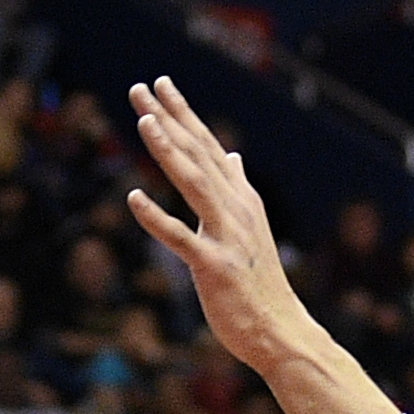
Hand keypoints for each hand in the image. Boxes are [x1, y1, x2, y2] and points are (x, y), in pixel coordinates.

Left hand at [122, 77, 319, 374]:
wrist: (280, 330)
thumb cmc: (258, 283)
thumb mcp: (250, 227)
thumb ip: (237, 190)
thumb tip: (235, 158)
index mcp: (240, 199)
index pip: (208, 146)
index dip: (183, 114)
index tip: (161, 84)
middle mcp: (235, 209)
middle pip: (197, 154)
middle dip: (168, 118)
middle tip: (139, 88)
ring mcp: (226, 236)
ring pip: (193, 183)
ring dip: (168, 150)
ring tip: (144, 121)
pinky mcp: (213, 266)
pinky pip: (180, 238)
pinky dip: (156, 218)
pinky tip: (133, 198)